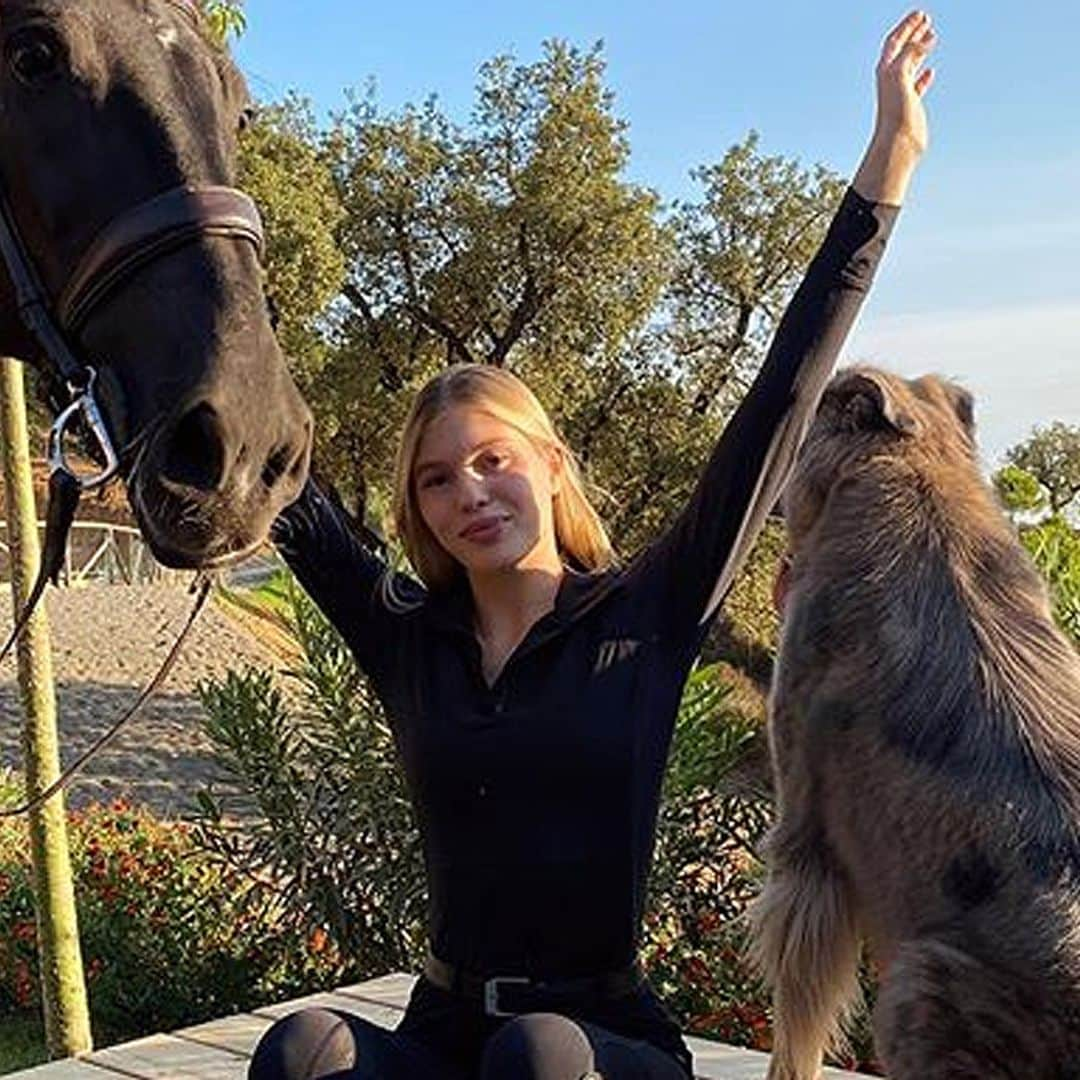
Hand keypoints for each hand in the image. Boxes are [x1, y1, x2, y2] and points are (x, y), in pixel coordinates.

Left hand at [853, 10, 937, 204]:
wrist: (897, 144)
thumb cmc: (895, 114)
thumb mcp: (900, 76)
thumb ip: (910, 54)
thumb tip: (926, 37)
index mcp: (886, 71)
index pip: (894, 41)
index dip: (906, 26)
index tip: (920, 14)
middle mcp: (891, 80)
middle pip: (901, 50)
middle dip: (912, 33)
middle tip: (925, 19)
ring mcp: (900, 93)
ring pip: (910, 65)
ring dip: (919, 50)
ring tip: (931, 37)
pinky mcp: (910, 106)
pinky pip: (916, 85)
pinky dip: (923, 75)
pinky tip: (930, 72)